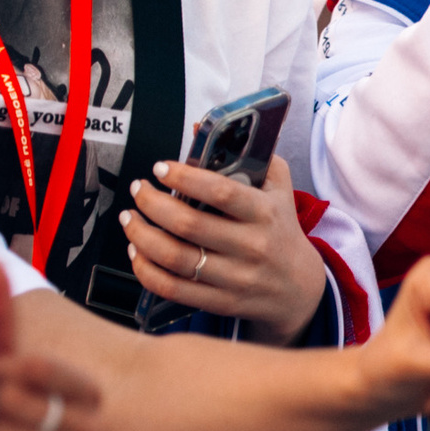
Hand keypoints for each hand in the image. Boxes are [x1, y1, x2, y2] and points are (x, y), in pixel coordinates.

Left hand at [124, 156, 329, 341]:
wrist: (299, 287)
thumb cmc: (281, 229)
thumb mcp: (279, 187)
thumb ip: (251, 155)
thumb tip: (201, 129)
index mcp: (265, 213)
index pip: (220, 192)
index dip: (184, 177)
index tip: (160, 168)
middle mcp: (251, 247)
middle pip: (188, 225)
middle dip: (151, 203)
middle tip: (138, 190)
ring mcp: (235, 278)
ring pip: (174, 257)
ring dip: (141, 235)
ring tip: (130, 218)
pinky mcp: (220, 302)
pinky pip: (172, 288)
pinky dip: (146, 270)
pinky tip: (137, 251)